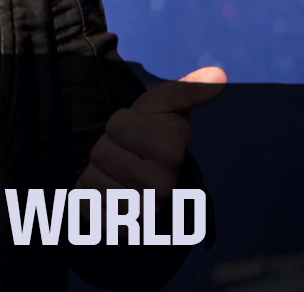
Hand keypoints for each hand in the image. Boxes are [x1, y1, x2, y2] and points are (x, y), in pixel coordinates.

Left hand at [76, 66, 226, 199]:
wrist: (147, 176)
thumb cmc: (153, 131)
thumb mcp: (167, 103)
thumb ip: (188, 89)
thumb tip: (219, 74)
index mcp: (171, 152)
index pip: (117, 124)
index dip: (119, 123)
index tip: (134, 132)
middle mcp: (160, 187)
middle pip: (100, 152)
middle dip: (106, 147)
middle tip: (125, 153)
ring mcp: (141, 211)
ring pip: (90, 178)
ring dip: (96, 171)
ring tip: (116, 172)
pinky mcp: (119, 229)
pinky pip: (84, 204)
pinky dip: (87, 195)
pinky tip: (106, 193)